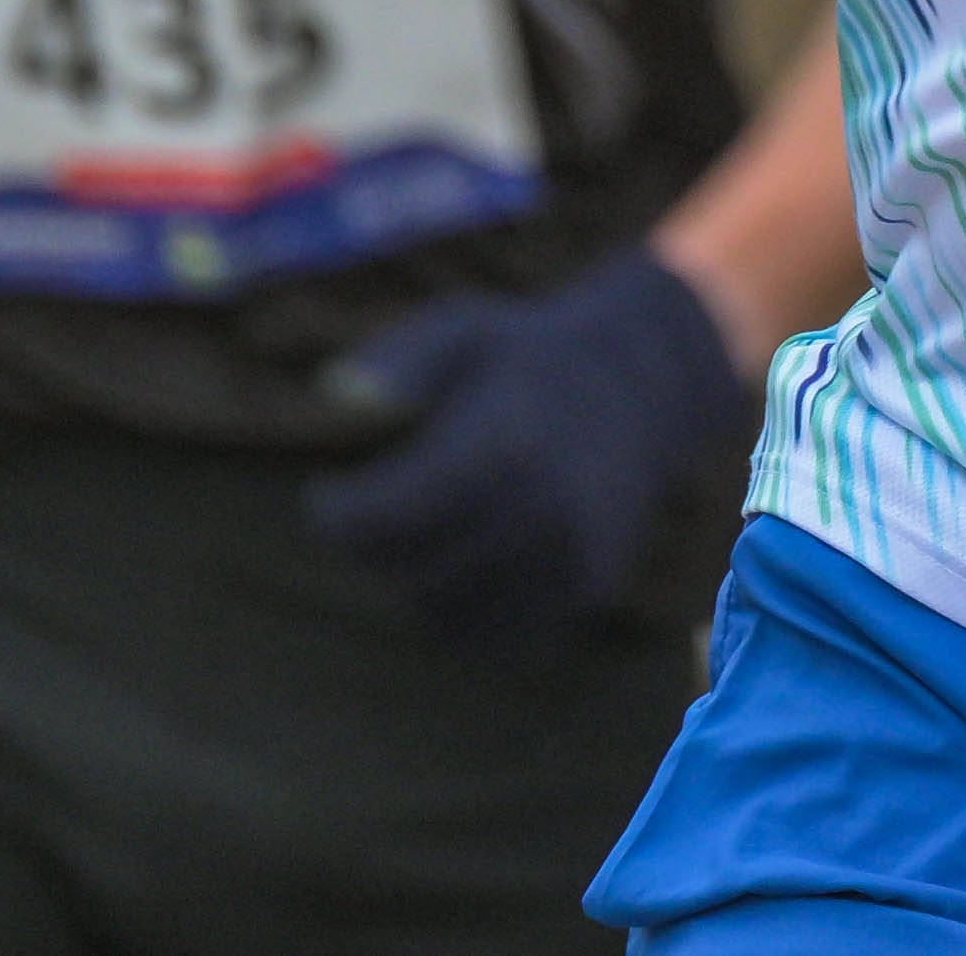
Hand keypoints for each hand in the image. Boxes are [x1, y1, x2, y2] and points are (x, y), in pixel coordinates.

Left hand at [305, 245, 758, 642]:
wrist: (641, 386)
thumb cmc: (528, 356)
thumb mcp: (463, 331)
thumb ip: (397, 362)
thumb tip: (330, 393)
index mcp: (503, 442)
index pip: (388, 517)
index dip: (339, 516)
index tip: (324, 496)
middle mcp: (542, 508)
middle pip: (412, 570)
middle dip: (373, 549)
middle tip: (369, 516)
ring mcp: (569, 556)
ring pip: (449, 613)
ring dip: (414, 584)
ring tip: (413, 537)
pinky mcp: (584, 588)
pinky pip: (498, 634)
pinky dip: (461, 612)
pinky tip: (454, 564)